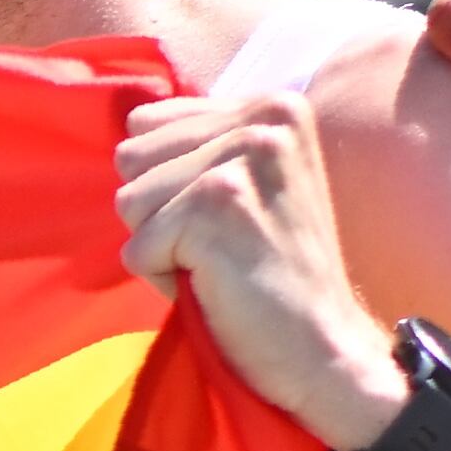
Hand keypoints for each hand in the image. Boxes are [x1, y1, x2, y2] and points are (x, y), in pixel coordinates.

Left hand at [117, 93, 407, 450]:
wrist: (322, 345)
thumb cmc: (271, 270)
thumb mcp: (248, 180)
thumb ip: (199, 141)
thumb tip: (130, 121)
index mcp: (272, 104)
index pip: (145, 123)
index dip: (165, 183)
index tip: (224, 216)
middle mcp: (265, 118)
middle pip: (130, 158)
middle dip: (158, 212)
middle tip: (222, 244)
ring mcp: (242, 159)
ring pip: (128, 201)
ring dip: (161, 246)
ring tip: (221, 263)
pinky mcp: (218, 206)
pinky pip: (137, 247)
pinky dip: (164, 279)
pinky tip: (219, 286)